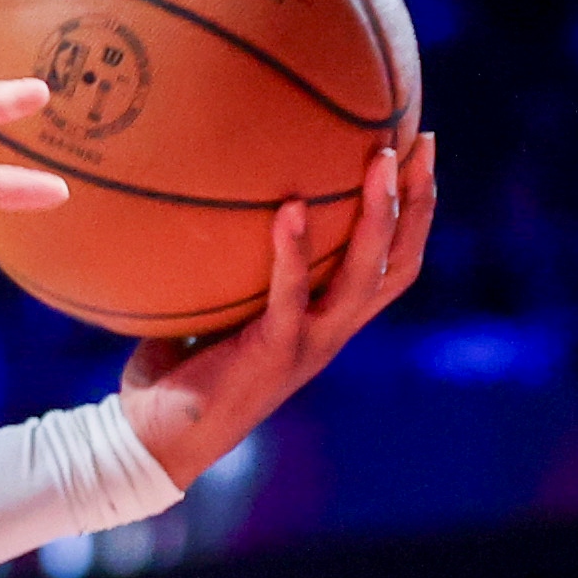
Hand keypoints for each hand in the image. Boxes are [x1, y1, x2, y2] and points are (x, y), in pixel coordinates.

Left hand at [121, 135, 437, 484]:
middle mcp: (333, 330)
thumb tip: (202, 192)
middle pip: (401, 261)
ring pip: (366, 275)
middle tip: (423, 142)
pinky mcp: (274, 352)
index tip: (419, 151)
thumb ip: (226, 261)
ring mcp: (310, 343)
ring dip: (378, 216)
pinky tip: (290, 207)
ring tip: (378, 160)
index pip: (392, 261)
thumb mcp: (214, 305)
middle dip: (420, 201)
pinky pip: (291, 294)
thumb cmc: (178, 366)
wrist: (154, 435)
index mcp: (328, 319)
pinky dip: (293, 250)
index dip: (417, 211)